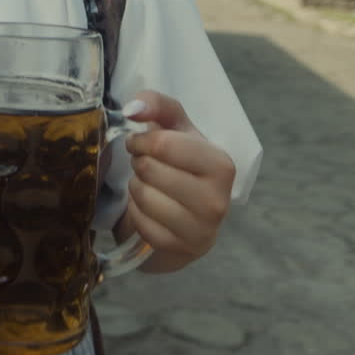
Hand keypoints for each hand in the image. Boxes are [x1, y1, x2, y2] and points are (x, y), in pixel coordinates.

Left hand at [121, 90, 234, 271]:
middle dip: (139, 163)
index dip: (140, 140)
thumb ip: (156, 105)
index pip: (164, 144)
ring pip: (142, 196)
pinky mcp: (182, 249)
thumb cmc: (181, 164)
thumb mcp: (175, 129)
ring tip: (149, 184)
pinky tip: (149, 208)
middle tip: (145, 165)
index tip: (138, 142)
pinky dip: (136, 213)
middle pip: (150, 169)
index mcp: (221, 164)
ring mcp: (202, 230)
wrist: (188, 213)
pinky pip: (140, 224)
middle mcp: (217, 200)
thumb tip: (133, 108)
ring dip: (136, 187)